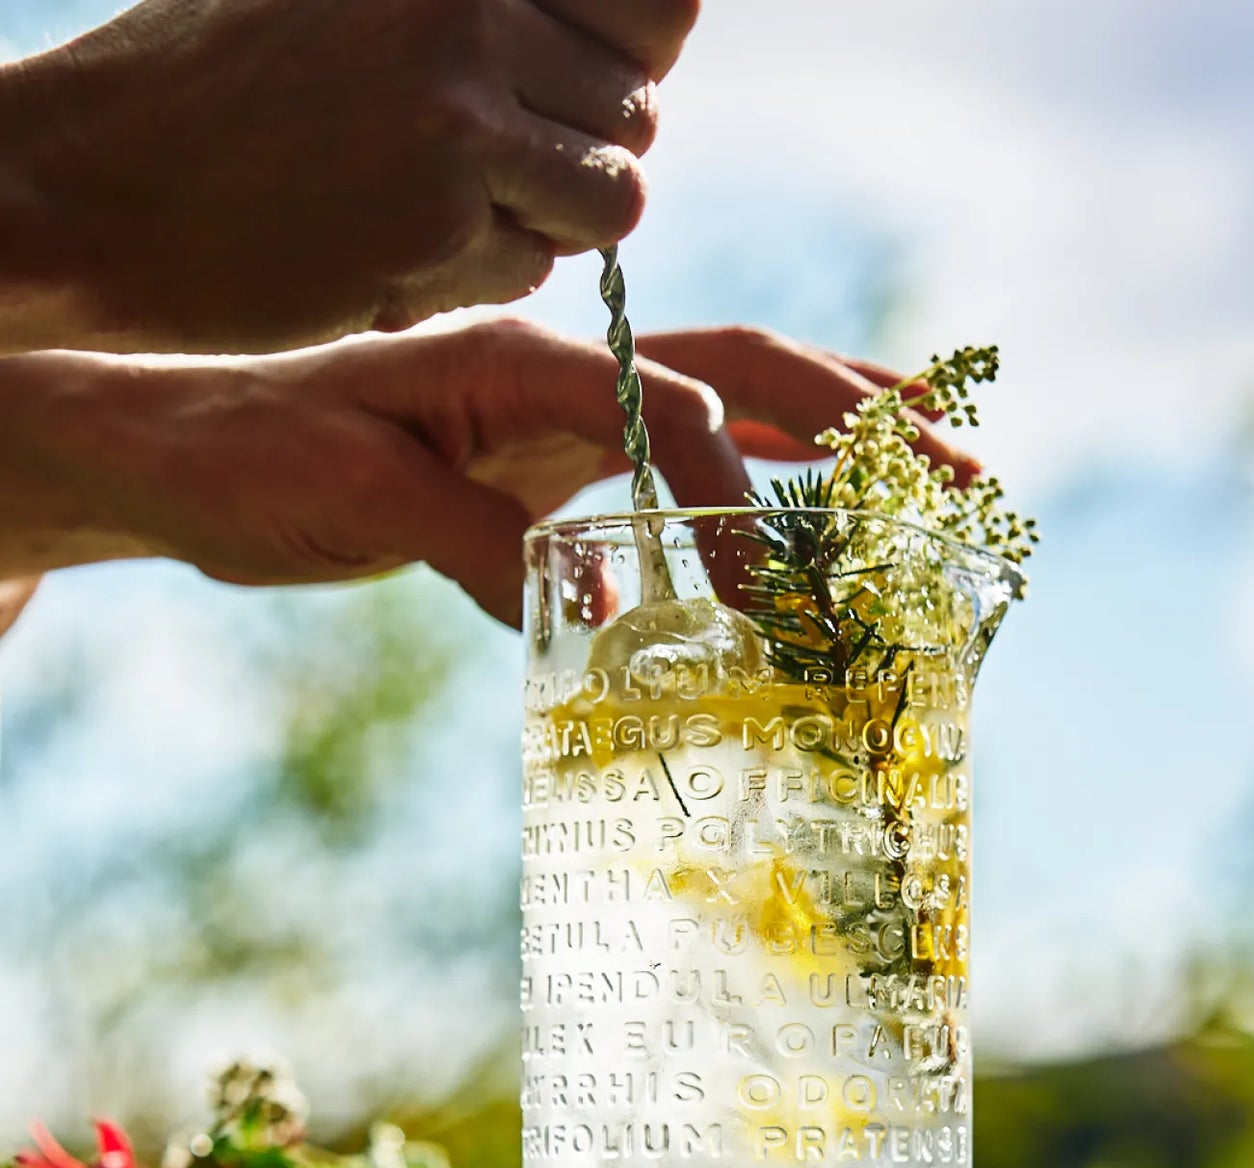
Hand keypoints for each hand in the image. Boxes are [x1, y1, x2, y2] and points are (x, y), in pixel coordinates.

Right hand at [0, 0, 700, 352]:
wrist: (97, 184)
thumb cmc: (227, 87)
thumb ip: (495, 10)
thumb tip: (658, 29)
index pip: (661, 2)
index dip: (634, 55)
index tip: (577, 87)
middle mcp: (466, 8)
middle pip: (639, 108)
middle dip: (588, 152)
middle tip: (502, 167)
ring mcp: (454, 115)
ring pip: (612, 198)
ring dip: (554, 222)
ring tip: (459, 209)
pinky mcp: (437, 222)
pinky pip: (537, 266)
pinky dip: (487, 273)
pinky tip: (402, 247)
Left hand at [0, 322, 980, 628]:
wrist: (194, 457)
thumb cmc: (254, 457)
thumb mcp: (352, 493)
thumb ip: (472, 542)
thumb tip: (596, 616)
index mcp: (515, 361)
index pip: (665, 406)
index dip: (730, 492)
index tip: (766, 593)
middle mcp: (562, 378)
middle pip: (737, 373)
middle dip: (849, 419)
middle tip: (954, 462)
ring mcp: (568, 418)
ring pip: (728, 410)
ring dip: (830, 439)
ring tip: (930, 467)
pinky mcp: (558, 467)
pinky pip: (679, 465)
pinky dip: (756, 484)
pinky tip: (809, 515)